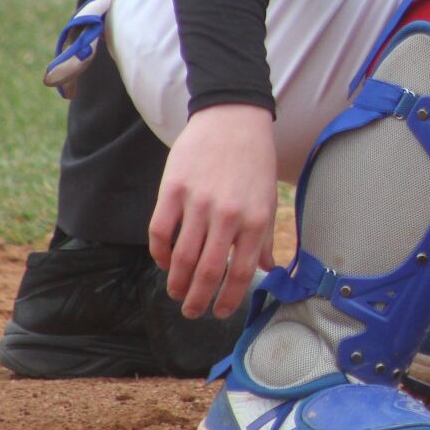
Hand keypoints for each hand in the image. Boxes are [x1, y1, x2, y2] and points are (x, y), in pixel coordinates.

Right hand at [149, 102, 277, 319]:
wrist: (233, 116)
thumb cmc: (255, 158)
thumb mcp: (268, 196)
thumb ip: (266, 236)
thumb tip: (269, 269)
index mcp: (256, 219)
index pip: (242, 273)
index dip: (228, 299)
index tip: (219, 313)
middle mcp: (228, 215)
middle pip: (208, 272)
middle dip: (198, 301)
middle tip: (192, 312)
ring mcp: (198, 203)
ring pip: (181, 259)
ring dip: (177, 283)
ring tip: (176, 292)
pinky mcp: (172, 190)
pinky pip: (160, 233)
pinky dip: (160, 254)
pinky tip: (164, 261)